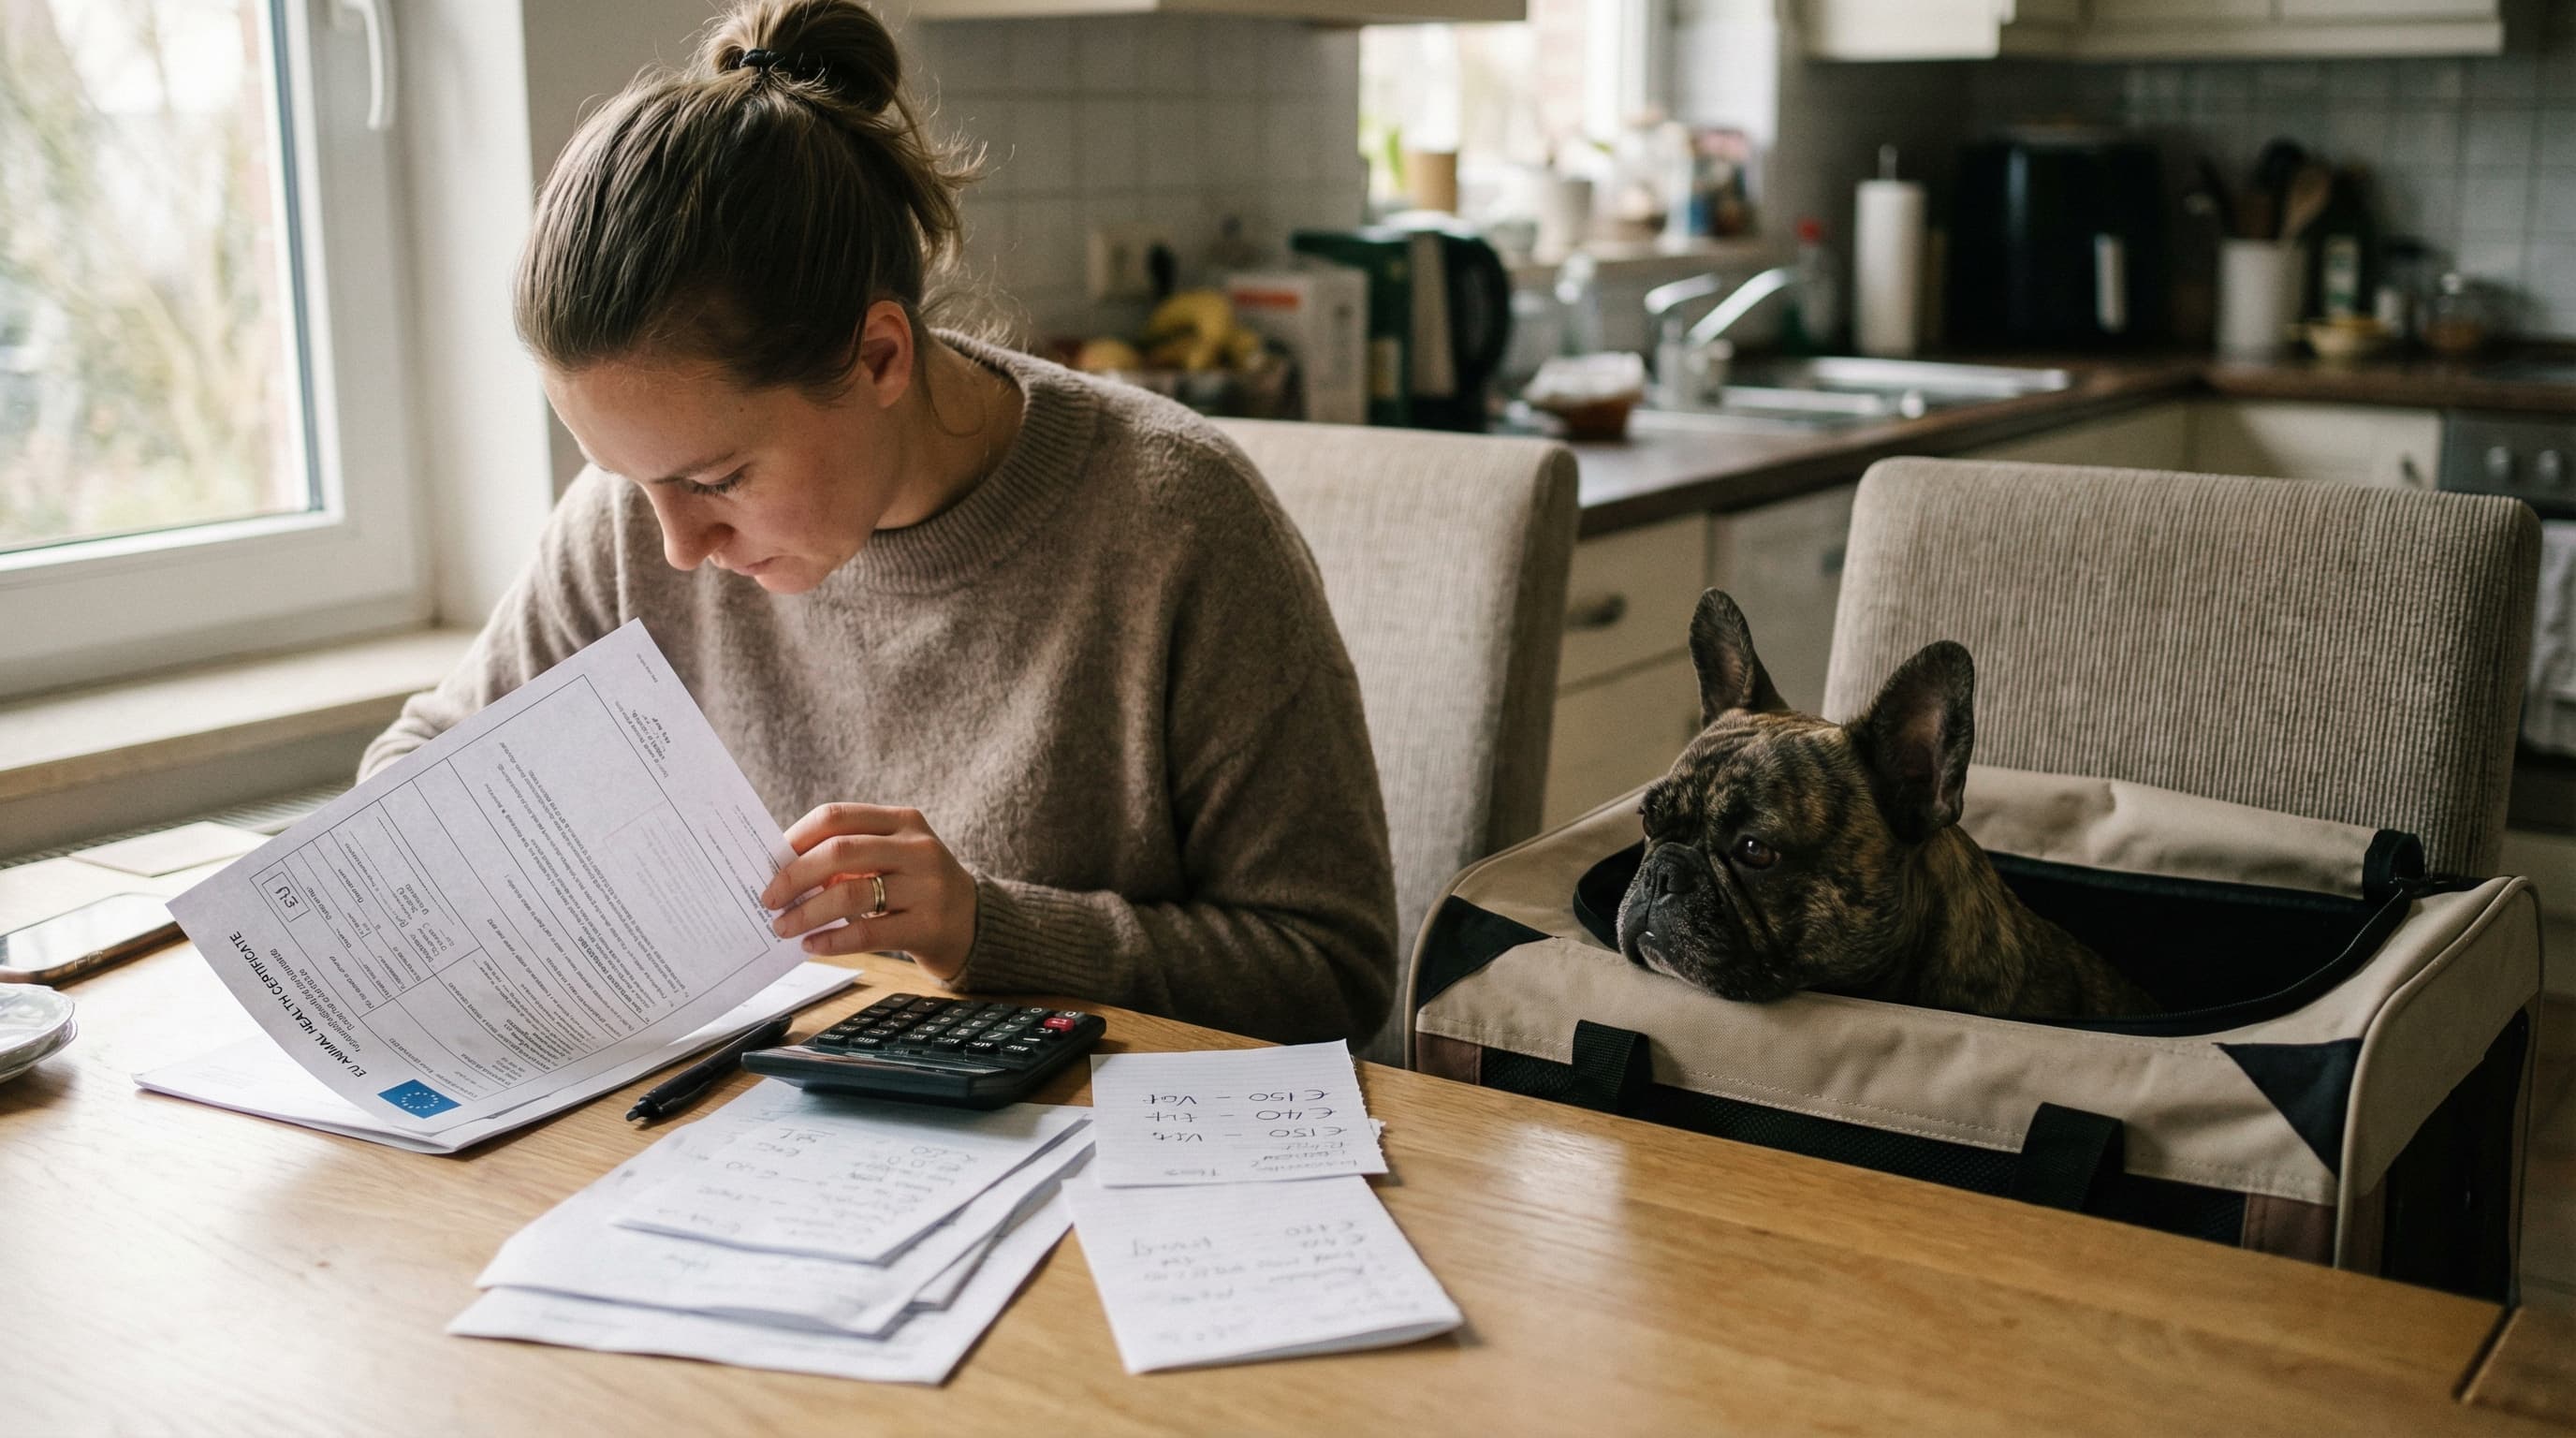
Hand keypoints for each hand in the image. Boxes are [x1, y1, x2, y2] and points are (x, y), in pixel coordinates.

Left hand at [761, 804, 977, 979]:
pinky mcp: (928, 925)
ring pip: (851, 894)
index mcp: (903, 820)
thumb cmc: (916, 886)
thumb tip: (782, 870)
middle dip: (795, 876)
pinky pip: (868, 933)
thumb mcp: (892, 856)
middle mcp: (918, 848)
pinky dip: (832, 941)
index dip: (797, 837)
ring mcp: (927, 887)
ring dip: (808, 912)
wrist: (972, 922)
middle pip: (840, 850)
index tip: (770, 861)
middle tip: (769, 899)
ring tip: (784, 927)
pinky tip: (813, 945)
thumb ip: (848, 855)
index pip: (838, 816)